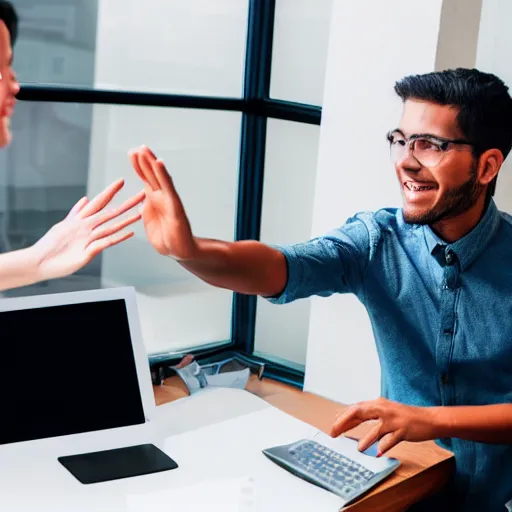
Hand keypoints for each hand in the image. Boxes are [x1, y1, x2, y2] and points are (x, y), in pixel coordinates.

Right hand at [32, 179, 144, 280]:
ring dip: (126, 219)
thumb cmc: (52, 246)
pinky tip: (130, 233)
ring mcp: (86, 238)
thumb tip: (85, 199)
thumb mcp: (65, 225)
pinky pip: (106, 242)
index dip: (110, 191)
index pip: (98, 202)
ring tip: (141, 213)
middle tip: (142, 194)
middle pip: (109, 211)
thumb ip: (76, 212)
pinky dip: (118, 237)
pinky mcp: (87, 251)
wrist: (37, 262)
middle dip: (127, 203)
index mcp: (79, 220)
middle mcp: (84, 226)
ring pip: (110, 226)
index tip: (122, 181)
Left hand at [129, 145, 196, 259]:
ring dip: (152, 163)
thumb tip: (141, 200)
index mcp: (154, 200)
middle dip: (144, 160)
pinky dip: (163, 175)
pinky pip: (168, 188)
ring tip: (145, 149)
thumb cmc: (166, 239)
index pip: (145, 179)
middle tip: (138, 146)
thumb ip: (146, 209)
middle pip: (152, 174)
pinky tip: (159, 163)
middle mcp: (162, 197)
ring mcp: (169, 200)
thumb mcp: (149, 221)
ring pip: (159, 177)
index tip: (131, 153)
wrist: (179, 252)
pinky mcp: (175, 207)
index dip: (138, 166)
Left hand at [330, 397, 437, 455]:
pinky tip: (378, 453)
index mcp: (378, 404)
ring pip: (376, 429)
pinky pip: (392, 439)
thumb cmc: (405, 417)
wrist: (429, 418)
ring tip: (358, 449)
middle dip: (344, 423)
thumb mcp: (386, 412)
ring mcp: (394, 420)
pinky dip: (384, 446)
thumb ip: (370, 415)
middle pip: (359, 413)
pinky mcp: (403, 430)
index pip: (355, 409)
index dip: (343, 417)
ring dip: (366, 439)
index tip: (333, 427)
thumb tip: (352, 419)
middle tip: (333, 434)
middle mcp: (383, 409)